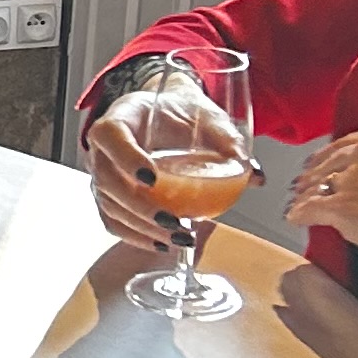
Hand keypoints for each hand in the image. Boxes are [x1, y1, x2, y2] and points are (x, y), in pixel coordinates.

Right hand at [84, 76, 250, 252]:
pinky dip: (136, 237)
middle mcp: (103, 147)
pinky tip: (163, 244)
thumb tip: (254, 175)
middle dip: (141, 208)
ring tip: (179, 237)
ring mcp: (102, 173)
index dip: (126, 158)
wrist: (168, 115)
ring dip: (143, 228)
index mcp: (122, 117)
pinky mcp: (109, 196)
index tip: (152, 177)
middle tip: (173, 222)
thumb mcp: (206, 116)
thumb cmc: (182, 112)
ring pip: (110, 206)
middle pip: (107, 180)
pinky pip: (114, 221)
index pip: (110, 136)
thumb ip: (228, 141)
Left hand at [288, 125, 357, 284]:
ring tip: (299, 206)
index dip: (329, 158)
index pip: (346, 143)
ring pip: (314, 185)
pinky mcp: (343, 206)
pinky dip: (299, 215)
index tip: (320, 165)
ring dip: (304, 197)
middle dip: (313, 178)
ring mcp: (353, 178)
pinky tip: (297, 219)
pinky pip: (307, 208)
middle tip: (303, 188)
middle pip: (325, 162)